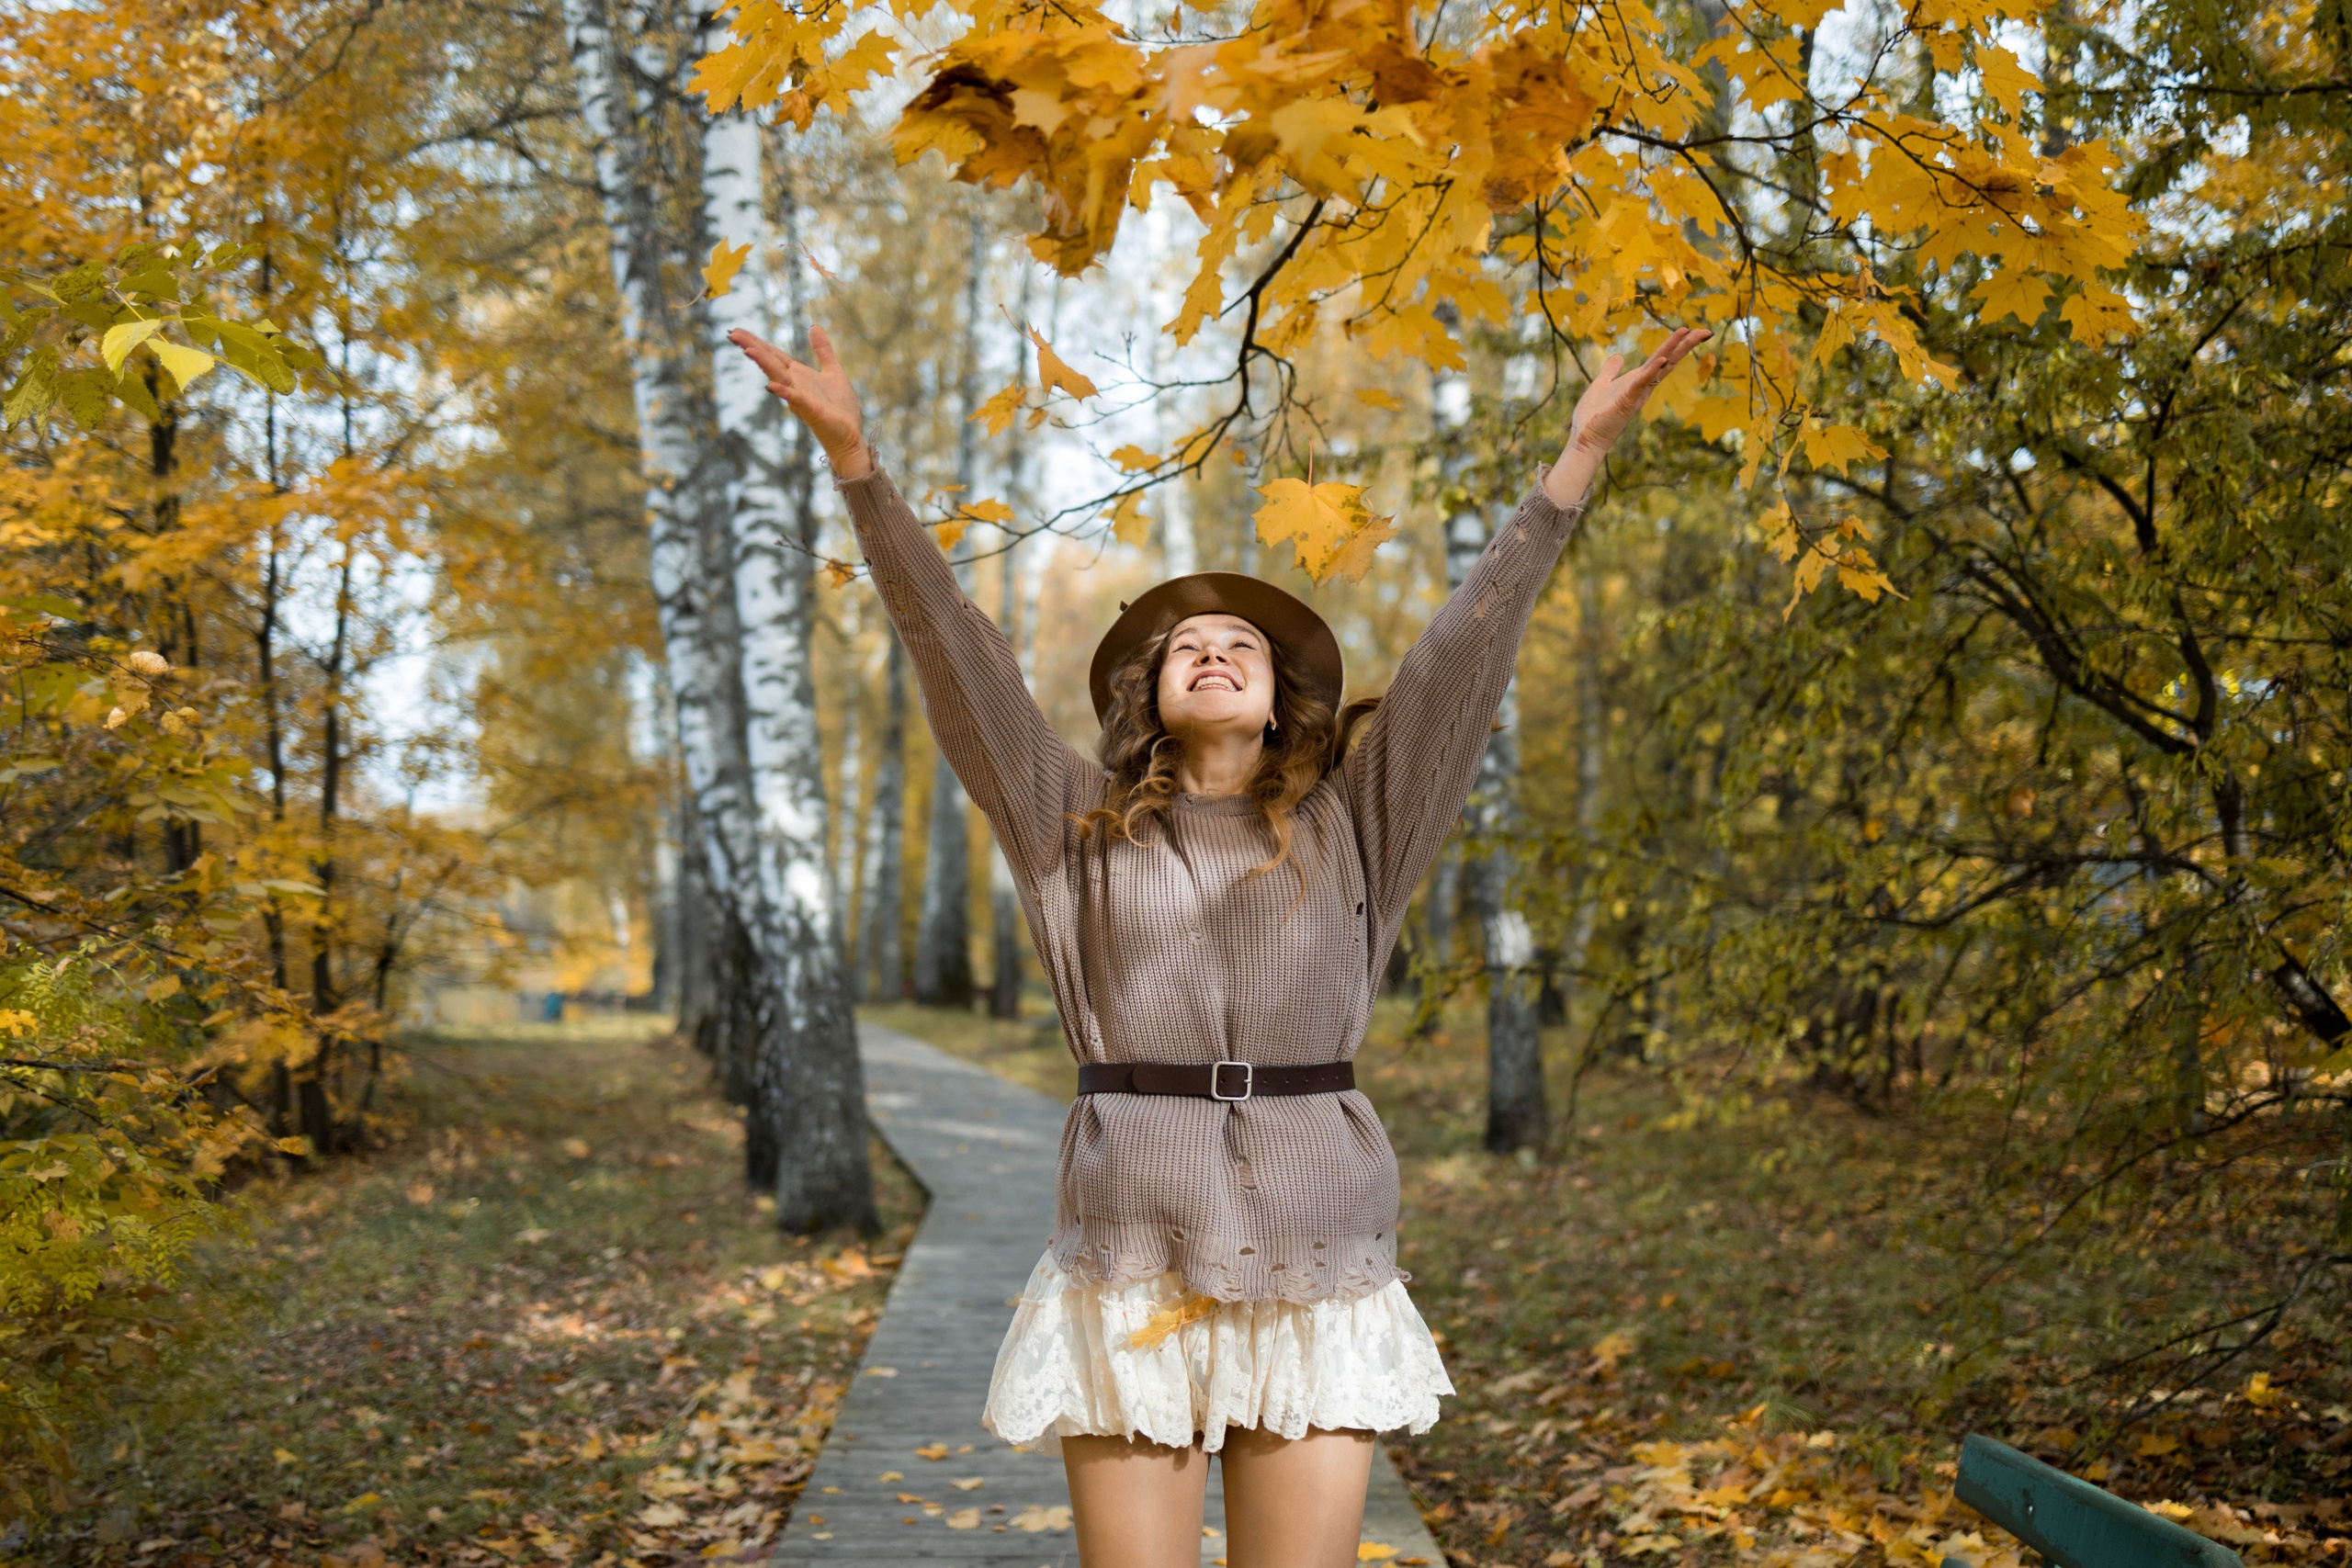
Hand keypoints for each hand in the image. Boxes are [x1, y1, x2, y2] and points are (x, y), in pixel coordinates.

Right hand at [730, 324, 869, 478]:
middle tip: (732, 333)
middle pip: (770, 363)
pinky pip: (796, 400)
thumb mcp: (833, 371)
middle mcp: (795, 385)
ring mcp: (801, 399)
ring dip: (763, 364)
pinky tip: (770, 386)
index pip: (774, 355)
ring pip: (778, 378)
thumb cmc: (840, 408)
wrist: (850, 436)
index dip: (757, 342)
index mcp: (799, 375)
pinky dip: (784, 392)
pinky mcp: (812, 411)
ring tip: (747, 350)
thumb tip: (814, 327)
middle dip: (752, 347)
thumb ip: (823, 350)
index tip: (737, 330)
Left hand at [1542, 325, 1710, 506]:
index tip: (1690, 329)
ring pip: (1660, 367)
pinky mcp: (1627, 401)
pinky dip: (1652, 371)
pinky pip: (1642, 383)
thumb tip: (1618, 356)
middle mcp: (1643, 387)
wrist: (1585, 438)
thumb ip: (1611, 371)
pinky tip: (1662, 359)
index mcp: (1638, 381)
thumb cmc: (1594, 415)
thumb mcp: (1602, 385)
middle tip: (1705, 331)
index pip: (1662, 359)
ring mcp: (1638, 394)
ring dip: (1673, 349)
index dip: (1676, 344)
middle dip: (1686, 345)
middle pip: (1669, 360)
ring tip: (1688, 333)